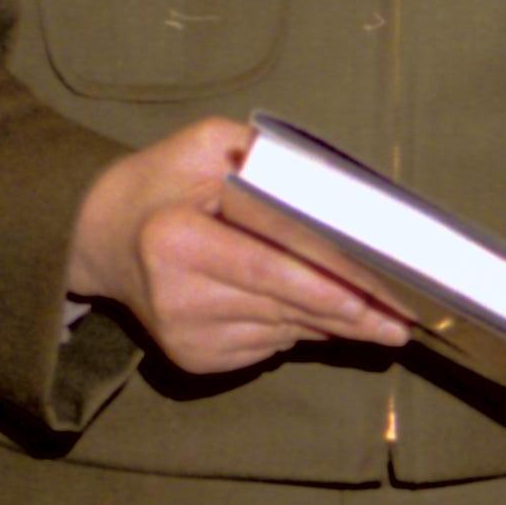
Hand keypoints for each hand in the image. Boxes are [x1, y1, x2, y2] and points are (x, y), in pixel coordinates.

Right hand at [65, 116, 411, 373]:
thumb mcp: (202, 146)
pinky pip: (268, 344)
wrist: (102, 238)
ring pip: (283, 330)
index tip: (373, 295)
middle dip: (349, 313)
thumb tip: (326, 182)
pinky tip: (334, 321)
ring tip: (387, 324)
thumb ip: (260, 156)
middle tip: (403, 320)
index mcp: (175, 240)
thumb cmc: (161, 183)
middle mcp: (177, 296)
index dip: (322, 283)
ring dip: (336, 326)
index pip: (265, 265)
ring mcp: (185, 335)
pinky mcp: (194, 358)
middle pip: (282, 305)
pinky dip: (303, 329)